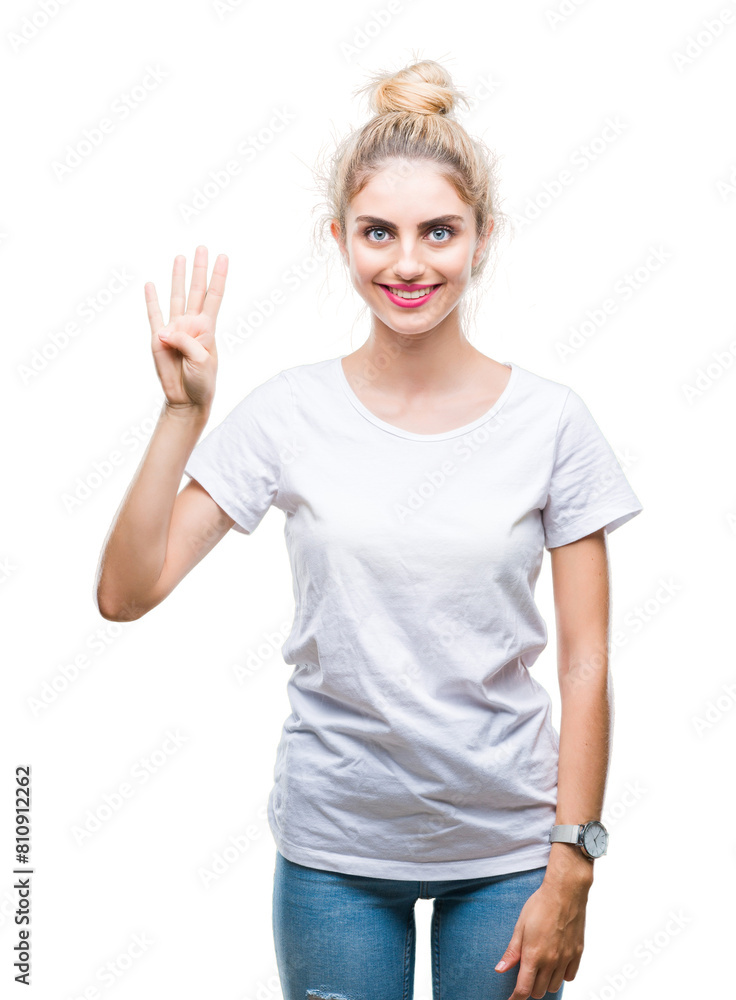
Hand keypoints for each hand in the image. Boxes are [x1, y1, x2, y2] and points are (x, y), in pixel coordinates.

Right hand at [145, 245, 227, 410]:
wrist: (186, 399)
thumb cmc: (201, 382)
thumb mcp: (201, 361)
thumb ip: (185, 342)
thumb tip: (165, 331)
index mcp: (207, 328)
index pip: (214, 296)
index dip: (218, 277)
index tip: (223, 257)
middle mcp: (191, 324)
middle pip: (196, 290)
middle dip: (199, 269)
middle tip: (202, 247)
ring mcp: (174, 329)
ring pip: (176, 297)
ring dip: (177, 277)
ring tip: (180, 257)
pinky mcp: (158, 339)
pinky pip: (154, 315)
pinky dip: (151, 300)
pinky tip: (151, 285)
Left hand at [495, 865, 590, 998]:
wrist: (564, 892)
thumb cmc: (540, 905)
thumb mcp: (520, 926)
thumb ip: (512, 951)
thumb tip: (500, 969)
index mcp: (534, 955)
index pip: (523, 989)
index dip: (515, 998)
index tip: (511, 999)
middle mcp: (551, 961)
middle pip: (539, 992)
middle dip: (530, 988)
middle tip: (525, 976)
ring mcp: (565, 958)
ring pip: (554, 987)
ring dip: (545, 983)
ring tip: (540, 969)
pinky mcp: (577, 954)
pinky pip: (569, 977)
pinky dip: (561, 976)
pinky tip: (555, 964)